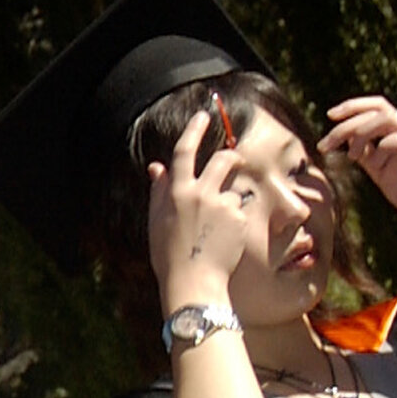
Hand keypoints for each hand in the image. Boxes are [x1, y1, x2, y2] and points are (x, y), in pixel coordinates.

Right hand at [144, 105, 251, 308]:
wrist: (193, 281)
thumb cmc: (169, 254)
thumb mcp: (157, 221)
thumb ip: (160, 191)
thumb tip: (157, 167)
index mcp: (177, 191)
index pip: (184, 150)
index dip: (194, 129)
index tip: (203, 115)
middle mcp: (201, 193)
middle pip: (223, 159)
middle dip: (231, 157)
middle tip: (232, 161)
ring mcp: (222, 205)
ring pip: (233, 187)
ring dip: (230, 196)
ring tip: (219, 221)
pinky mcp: (239, 218)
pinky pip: (239, 210)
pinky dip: (234, 220)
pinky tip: (225, 240)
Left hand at [316, 97, 396, 251]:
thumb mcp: (382, 173)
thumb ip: (367, 157)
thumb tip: (347, 144)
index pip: (375, 108)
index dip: (352, 107)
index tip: (329, 116)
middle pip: (378, 108)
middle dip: (347, 120)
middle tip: (325, 143)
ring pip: (387, 119)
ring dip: (362, 133)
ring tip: (351, 156)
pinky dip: (384, 145)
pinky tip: (374, 161)